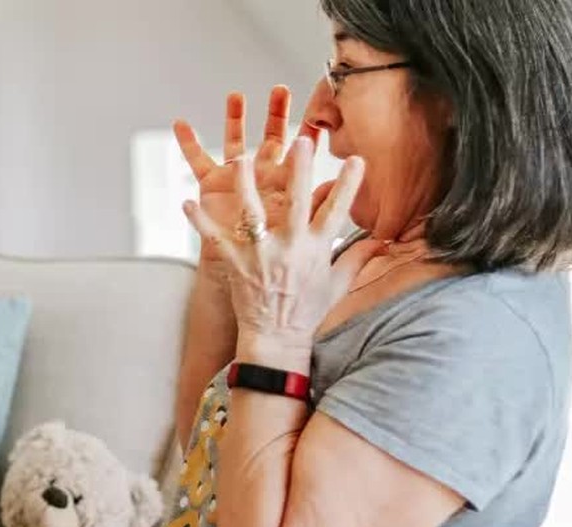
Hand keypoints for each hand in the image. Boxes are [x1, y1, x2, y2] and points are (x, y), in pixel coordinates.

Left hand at [174, 87, 383, 351]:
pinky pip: (216, 239)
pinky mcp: (236, 264)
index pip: (337, 211)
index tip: (356, 160)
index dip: (348, 185)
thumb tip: (384, 240)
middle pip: (296, 203)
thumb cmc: (307, 310)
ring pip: (253, 215)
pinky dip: (201, 222)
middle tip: (302, 142)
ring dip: (246, 187)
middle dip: (300, 171)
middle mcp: (289, 248)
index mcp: (316, 249)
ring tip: (240, 160)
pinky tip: (187, 203)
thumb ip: (358, 257)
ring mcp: (261, 255)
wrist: (276, 339)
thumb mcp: (338, 283)